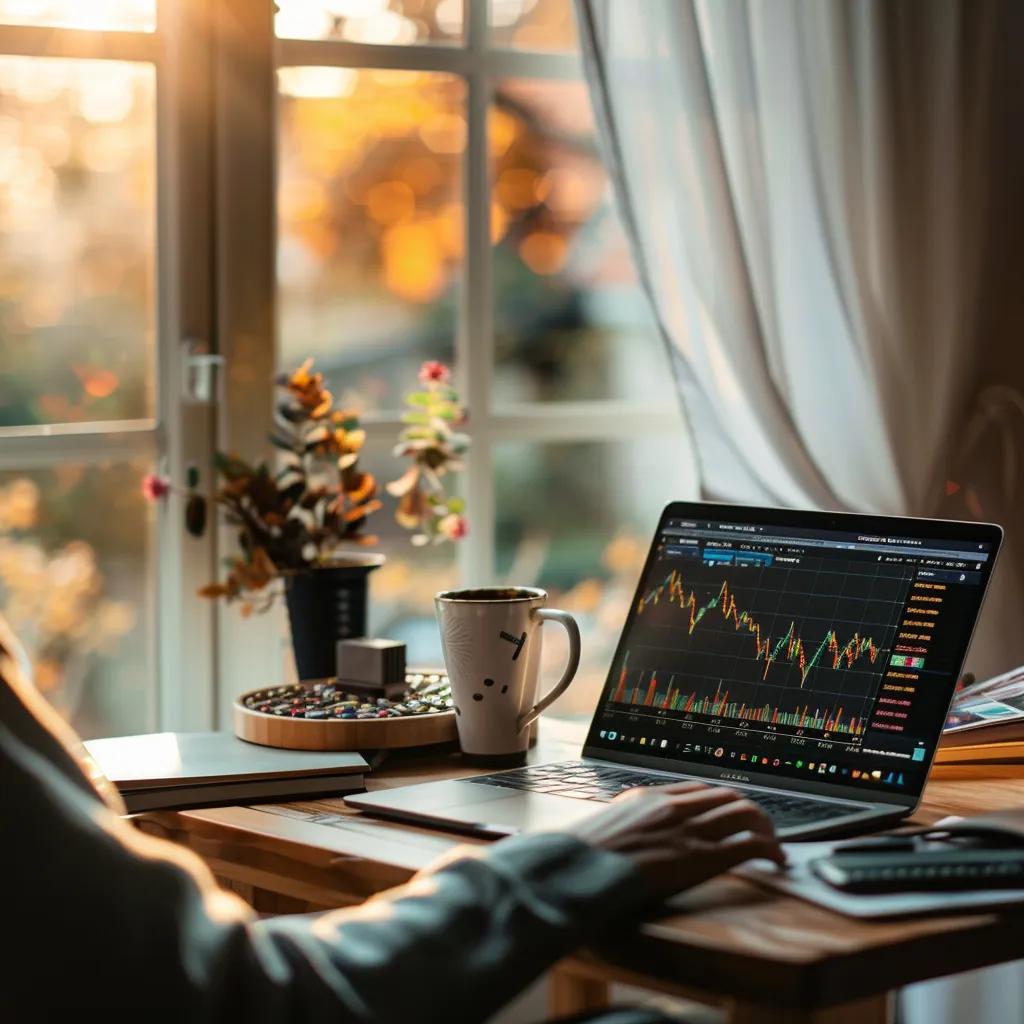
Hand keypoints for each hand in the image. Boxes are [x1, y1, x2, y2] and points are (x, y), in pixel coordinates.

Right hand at [567, 782, 785, 902]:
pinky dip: (770, 851)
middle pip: (729, 797)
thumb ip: (626, 818)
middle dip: (752, 813)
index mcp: (651, 797)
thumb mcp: (605, 824)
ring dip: (767, 828)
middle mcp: (675, 807)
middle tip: (761, 830)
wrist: (580, 870)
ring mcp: (689, 830)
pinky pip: (749, 846)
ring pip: (746, 814)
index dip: (724, 802)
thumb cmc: (585, 856)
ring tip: (774, 844)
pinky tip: (777, 862)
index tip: (733, 814)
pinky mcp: (701, 858)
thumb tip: (627, 821)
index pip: (701, 790)